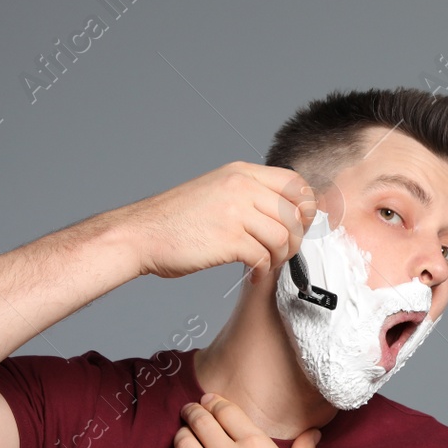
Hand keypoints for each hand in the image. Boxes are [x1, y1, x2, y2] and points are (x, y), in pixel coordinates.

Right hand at [120, 161, 317, 280]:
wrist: (141, 234)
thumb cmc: (177, 220)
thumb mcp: (217, 191)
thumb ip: (249, 196)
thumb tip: (287, 215)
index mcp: (241, 172)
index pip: (295, 183)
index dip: (306, 208)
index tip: (301, 226)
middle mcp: (241, 186)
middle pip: (295, 214)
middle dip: (296, 240)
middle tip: (282, 254)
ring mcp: (235, 211)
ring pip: (284, 237)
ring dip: (280, 258)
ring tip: (266, 265)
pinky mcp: (228, 239)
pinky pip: (264, 257)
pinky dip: (263, 271)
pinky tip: (252, 274)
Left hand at [154, 393, 333, 447]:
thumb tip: (314, 433)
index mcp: (256, 444)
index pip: (225, 411)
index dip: (213, 402)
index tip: (207, 401)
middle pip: (200, 422)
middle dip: (191, 412)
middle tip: (189, 411)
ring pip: (182, 444)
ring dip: (179, 435)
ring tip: (181, 436)